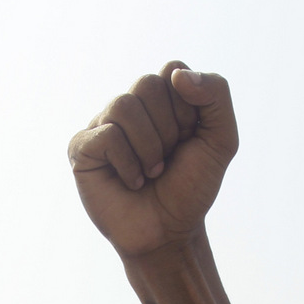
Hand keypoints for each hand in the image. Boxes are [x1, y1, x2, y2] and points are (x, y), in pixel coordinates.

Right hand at [68, 62, 237, 260]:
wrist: (169, 233)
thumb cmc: (191, 188)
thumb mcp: (222, 139)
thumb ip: (216, 94)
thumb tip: (175, 74)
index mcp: (159, 98)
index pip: (171, 70)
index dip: (187, 109)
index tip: (188, 139)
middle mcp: (128, 107)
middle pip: (146, 84)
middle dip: (168, 129)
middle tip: (168, 159)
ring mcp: (102, 126)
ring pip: (124, 105)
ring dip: (149, 147)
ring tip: (152, 172)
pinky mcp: (81, 149)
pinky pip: (106, 135)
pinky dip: (128, 163)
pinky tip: (132, 182)